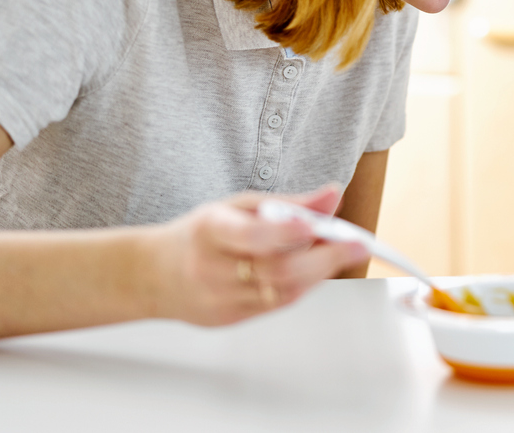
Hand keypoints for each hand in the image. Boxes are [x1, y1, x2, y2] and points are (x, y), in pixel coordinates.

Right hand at [141, 185, 368, 326]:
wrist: (156, 274)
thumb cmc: (203, 234)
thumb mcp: (239, 205)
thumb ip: (288, 203)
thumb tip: (332, 195)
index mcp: (210, 230)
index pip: (251, 235)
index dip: (285, 231)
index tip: (316, 224)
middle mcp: (212, 268)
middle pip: (277, 270)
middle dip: (325, 257)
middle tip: (357, 244)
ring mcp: (219, 299)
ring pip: (283, 292)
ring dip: (320, 272)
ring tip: (341, 252)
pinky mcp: (230, 319)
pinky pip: (277, 305)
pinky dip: (304, 286)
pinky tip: (314, 270)